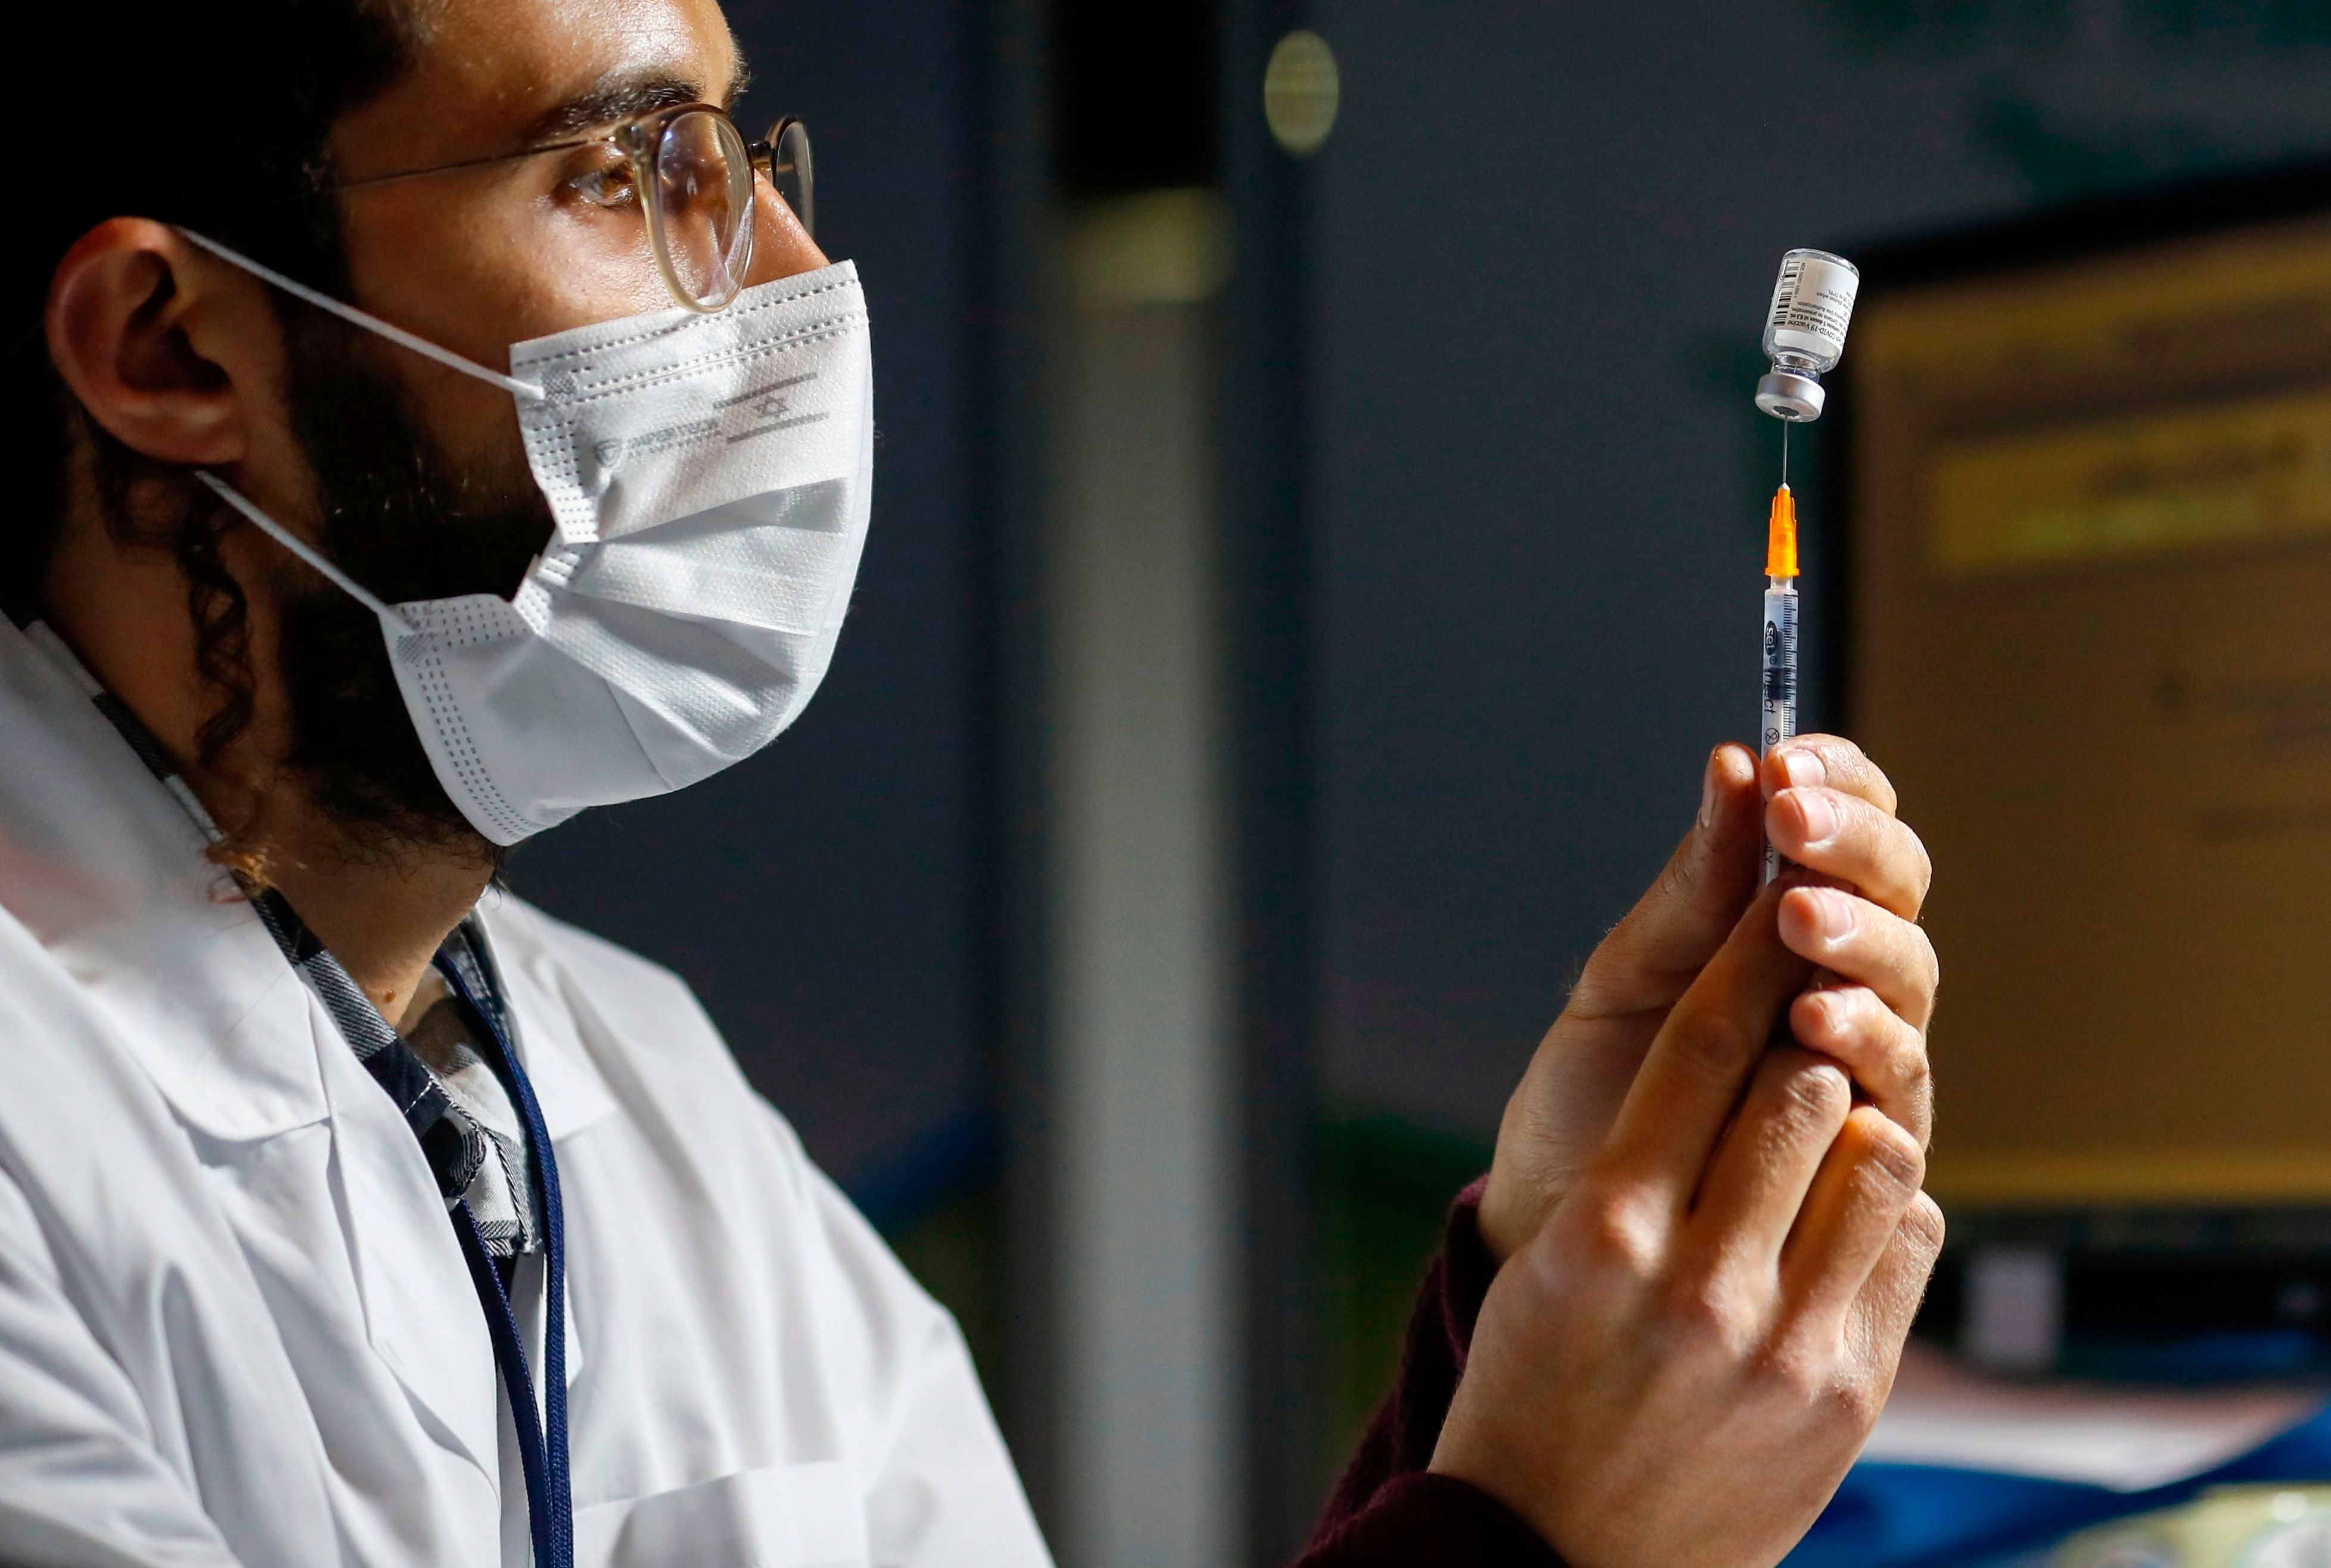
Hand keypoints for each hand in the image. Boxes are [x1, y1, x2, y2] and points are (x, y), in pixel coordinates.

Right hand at [1429, 876, 1944, 1567]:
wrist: (1550, 1553)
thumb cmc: (1536, 1386)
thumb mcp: (1552, 1267)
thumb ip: (1637, 1166)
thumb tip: (1740, 1059)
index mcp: (1608, 1235)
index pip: (1696, 1050)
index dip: (1741, 955)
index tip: (1768, 890)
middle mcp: (1701, 1283)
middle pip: (1797, 1084)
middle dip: (1811, 1020)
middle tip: (1813, 978)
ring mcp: (1785, 1343)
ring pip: (1875, 1153)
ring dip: (1861, 1107)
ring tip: (1834, 1097)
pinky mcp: (1848, 1393)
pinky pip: (1906, 1245)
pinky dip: (1888, 1201)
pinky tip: (1851, 1199)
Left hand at [1476, 736, 1935, 1262]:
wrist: (1564, 1214)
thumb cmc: (1594, 1091)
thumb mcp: (1629, 974)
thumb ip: (1693, 885)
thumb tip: (1738, 762)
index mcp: (1790, 925)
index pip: (1854, 824)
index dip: (1840, 782)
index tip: (1787, 756)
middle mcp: (1845, 984)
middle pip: (1899, 890)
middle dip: (1851, 846)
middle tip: (1794, 821)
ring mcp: (1864, 1063)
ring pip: (1908, 978)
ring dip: (1859, 936)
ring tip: (1797, 917)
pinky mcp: (1868, 1147)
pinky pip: (1894, 1080)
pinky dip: (1860, 1037)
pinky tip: (1812, 1017)